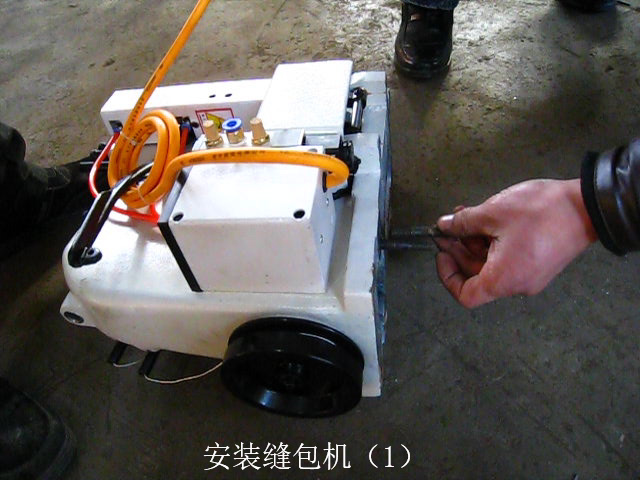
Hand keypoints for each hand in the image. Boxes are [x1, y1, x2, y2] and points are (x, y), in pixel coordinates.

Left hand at [435, 179, 597, 307]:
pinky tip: (484, 219)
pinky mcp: (539, 264)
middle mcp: (517, 285)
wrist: (589, 206)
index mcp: (504, 280)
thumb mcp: (493, 213)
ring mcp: (530, 275)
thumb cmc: (540, 212)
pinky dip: (492, 242)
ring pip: (491, 264)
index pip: (466, 295)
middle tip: (448, 226)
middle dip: (458, 250)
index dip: (447, 276)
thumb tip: (443, 227)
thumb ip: (462, 223)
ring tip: (464, 215)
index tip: (441, 252)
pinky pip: (507, 259)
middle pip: (476, 276)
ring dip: (474, 242)